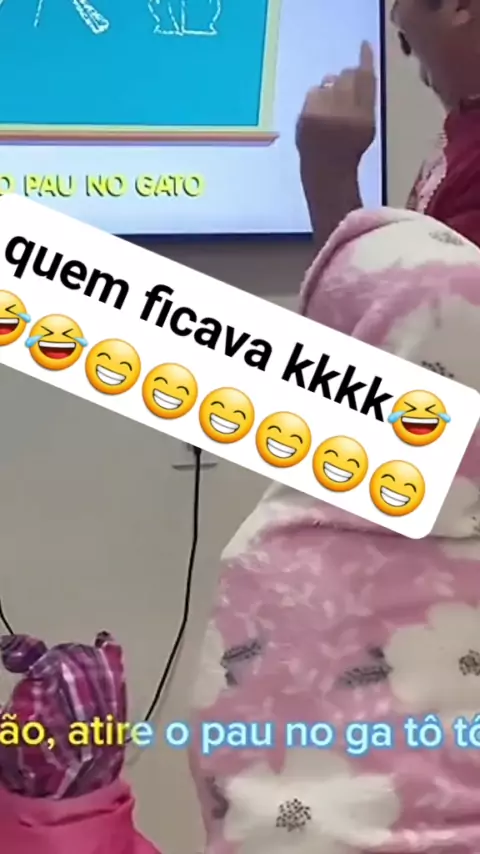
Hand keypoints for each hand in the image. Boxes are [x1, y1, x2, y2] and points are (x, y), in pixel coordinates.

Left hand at [296, 41, 376, 167]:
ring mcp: (323, 116)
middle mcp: (344, 114)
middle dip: (346, 79)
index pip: (365, 78)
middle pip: (346, 76)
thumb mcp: (367, 124)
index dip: (364, 59)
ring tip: (331, 108)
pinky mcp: (306, 118)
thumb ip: (365, 96)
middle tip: (344, 94)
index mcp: (364, 117)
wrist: (326, 171)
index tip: (364, 46)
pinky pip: (313, 92)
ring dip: (330, 88)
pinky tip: (319, 113)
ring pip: (328, 82)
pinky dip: (317, 98)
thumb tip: (357, 66)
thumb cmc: (350, 148)